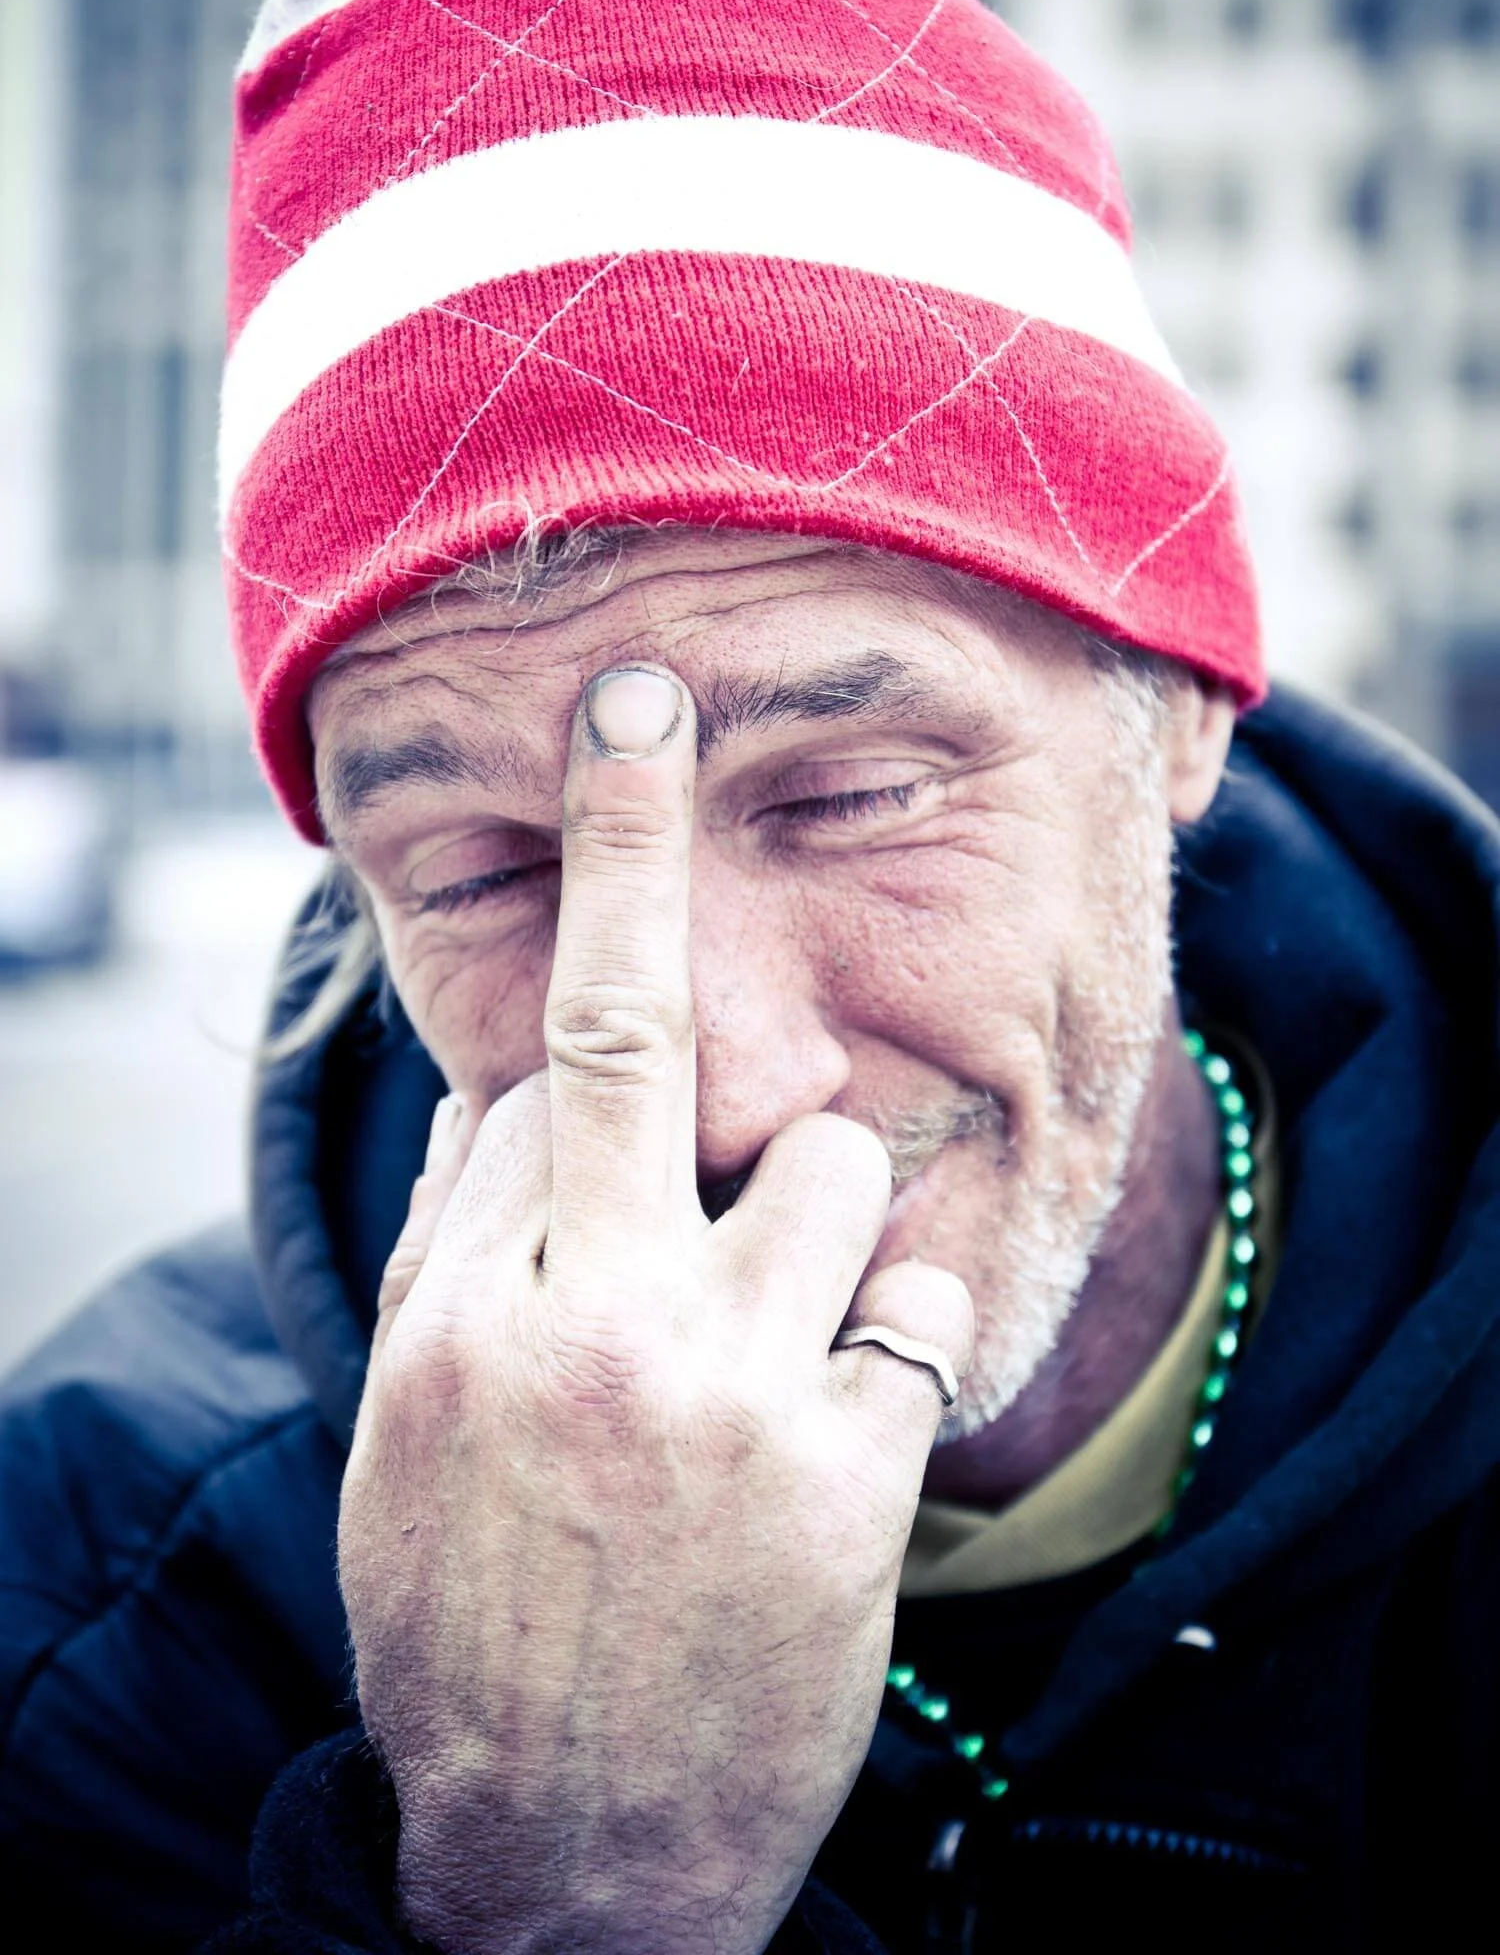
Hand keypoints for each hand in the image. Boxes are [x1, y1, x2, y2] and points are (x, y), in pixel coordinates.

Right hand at [338, 665, 972, 1954]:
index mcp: (466, 1311)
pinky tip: (857, 1373)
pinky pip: (922, 1295)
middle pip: (625, 1025)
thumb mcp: (410, 1437)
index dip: (583, 1007)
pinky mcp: (854, 1472)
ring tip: (783, 1292)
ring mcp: (730, 1391)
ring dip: (828, 1187)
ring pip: (833, 1151)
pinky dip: (904, 1308)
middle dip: (633, 833)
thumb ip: (457, 1252)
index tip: (611, 847)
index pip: (533, 1077)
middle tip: (649, 698)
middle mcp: (591, 1324)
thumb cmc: (471, 1617)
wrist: (562, 1855)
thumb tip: (504, 1094)